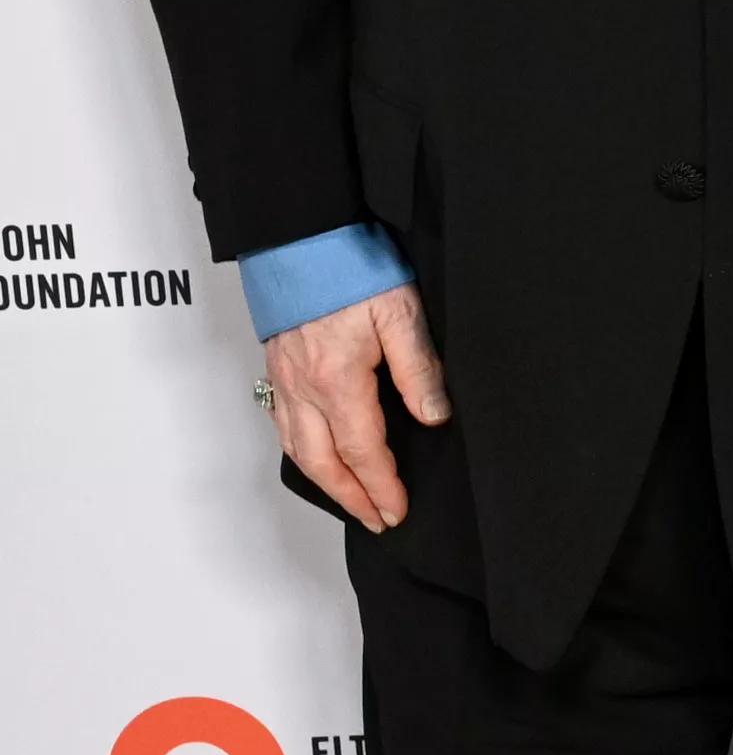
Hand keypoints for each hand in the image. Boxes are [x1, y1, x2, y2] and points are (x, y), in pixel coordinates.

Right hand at [262, 284, 449, 532]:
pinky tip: (316, 455)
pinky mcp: (276, 366)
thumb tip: (433, 415)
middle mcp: (303, 386)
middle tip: (375, 520)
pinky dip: (300, 450)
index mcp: (337, 379)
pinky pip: (283, 422)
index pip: (361, 450)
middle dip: (350, 498)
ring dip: (324, 481)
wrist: (300, 234)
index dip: (380, 486)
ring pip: (296, 447)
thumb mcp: (400, 312)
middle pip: (322, 462)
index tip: (396, 511)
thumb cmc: (349, 266)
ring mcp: (284, 378)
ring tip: (350, 499)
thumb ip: (418, 368)